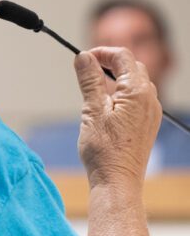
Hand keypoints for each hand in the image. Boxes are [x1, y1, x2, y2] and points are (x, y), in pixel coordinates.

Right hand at [73, 46, 161, 188]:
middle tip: (87, 70)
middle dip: (110, 63)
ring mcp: (151, 112)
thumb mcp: (91, 111)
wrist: (117, 183)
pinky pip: (137, 100)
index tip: (84, 58)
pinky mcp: (147, 124)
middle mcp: (150, 99)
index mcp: (137, 91)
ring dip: (116, 80)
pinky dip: (122, 95)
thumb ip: (89, 81)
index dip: (102, 52)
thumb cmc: (104, 151)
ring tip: (94, 89)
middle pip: (132, 67)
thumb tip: (83, 57)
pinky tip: (106, 108)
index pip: (122, 57)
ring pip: (135, 84)